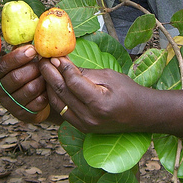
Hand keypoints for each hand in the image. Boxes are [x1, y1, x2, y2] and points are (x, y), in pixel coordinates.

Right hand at [0, 45, 50, 123]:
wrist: (35, 98)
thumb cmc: (28, 72)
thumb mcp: (22, 61)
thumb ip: (23, 50)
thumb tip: (34, 38)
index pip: (2, 65)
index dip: (18, 57)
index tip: (33, 50)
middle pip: (16, 77)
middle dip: (33, 68)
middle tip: (43, 63)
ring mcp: (10, 105)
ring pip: (29, 89)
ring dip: (42, 79)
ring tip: (46, 74)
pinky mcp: (23, 114)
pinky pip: (38, 102)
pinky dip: (46, 92)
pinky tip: (47, 87)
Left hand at [39, 56, 154, 133]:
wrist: (141, 114)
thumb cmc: (128, 91)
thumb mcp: (109, 76)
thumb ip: (84, 72)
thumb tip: (62, 62)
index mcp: (99, 103)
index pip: (73, 82)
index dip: (62, 66)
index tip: (53, 54)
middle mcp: (89, 117)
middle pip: (61, 92)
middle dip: (49, 73)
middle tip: (42, 59)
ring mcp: (84, 125)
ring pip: (58, 102)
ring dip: (48, 85)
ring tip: (44, 69)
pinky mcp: (81, 128)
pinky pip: (62, 111)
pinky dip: (55, 97)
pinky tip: (52, 84)